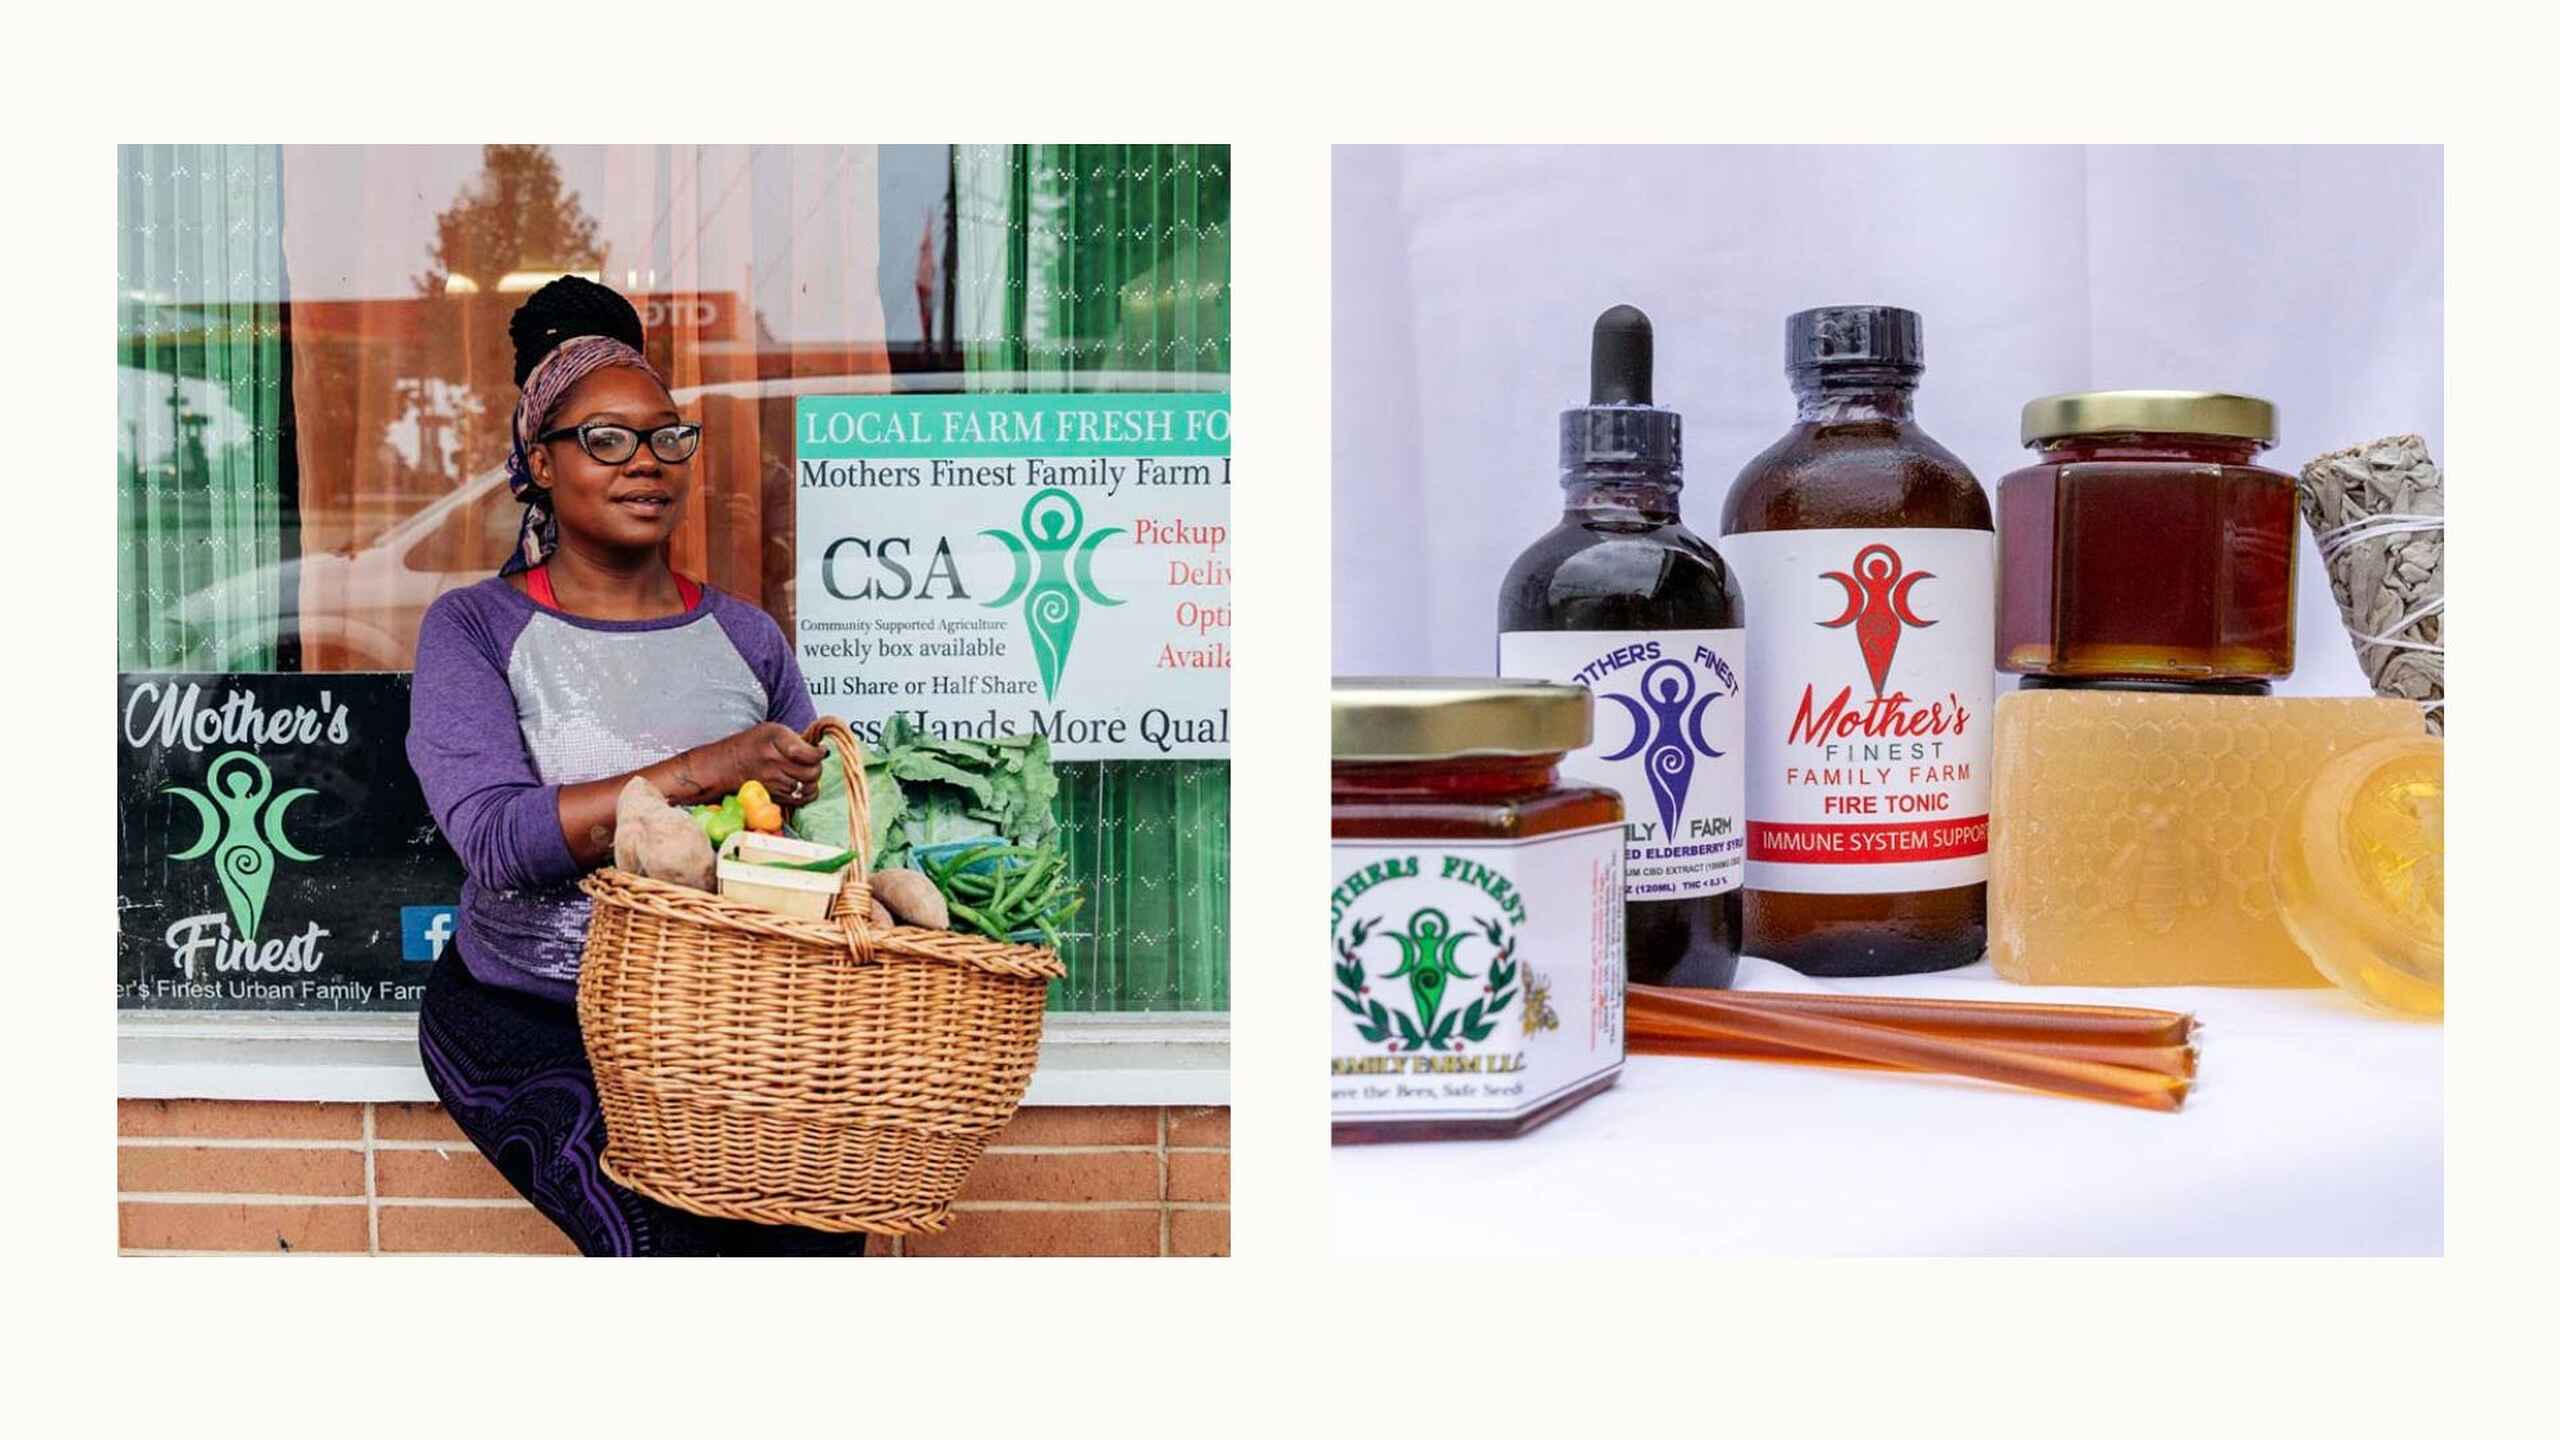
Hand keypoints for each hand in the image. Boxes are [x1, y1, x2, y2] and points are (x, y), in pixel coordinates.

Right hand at [678, 723, 825, 805]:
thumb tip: (819, 749)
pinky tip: (801, 785)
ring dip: (812, 781)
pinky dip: (806, 793)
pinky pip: (800, 800)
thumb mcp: (771, 730)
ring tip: (806, 773)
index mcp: (775, 740)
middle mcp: (774, 762)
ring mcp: (774, 782)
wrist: (724, 766)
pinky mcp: (774, 797)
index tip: (821, 750)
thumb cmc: (748, 745)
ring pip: (808, 787)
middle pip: (812, 772)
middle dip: (818, 767)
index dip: (820, 753)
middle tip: (814, 762)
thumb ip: (795, 738)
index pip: (809, 753)